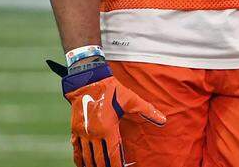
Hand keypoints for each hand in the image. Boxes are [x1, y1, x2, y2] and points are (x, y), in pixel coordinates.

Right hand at [48, 60, 165, 166]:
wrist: (87, 80)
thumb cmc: (111, 89)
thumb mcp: (131, 99)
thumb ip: (147, 110)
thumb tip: (163, 119)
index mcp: (108, 129)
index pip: (112, 154)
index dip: (116, 165)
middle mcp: (94, 133)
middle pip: (99, 159)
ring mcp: (83, 132)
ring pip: (86, 156)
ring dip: (92, 165)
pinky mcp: (75, 128)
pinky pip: (76, 148)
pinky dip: (79, 158)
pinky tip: (82, 164)